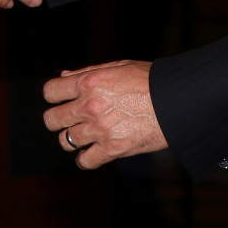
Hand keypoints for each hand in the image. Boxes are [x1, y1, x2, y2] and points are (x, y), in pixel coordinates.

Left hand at [42, 60, 165, 169]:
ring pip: (65, 141)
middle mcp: (89, 106)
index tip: (60, 100)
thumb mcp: (117, 66)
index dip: (53, 96)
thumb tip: (63, 76)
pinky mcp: (113, 149)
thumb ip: (87, 72)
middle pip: (52, 119)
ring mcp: (99, 129)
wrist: (177, 101)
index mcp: (88, 82)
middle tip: (68, 120)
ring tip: (84, 136)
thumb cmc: (150, 80)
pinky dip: (85, 159)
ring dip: (72, 138)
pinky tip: (91, 153)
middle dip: (57, 119)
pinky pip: (85, 161)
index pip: (50, 92)